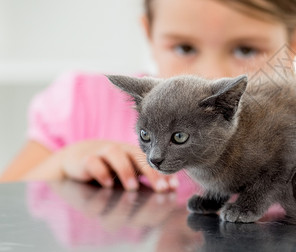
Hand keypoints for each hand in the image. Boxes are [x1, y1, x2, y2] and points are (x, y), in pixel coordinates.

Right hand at [59, 140, 177, 191]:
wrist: (78, 156)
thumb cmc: (110, 167)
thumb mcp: (129, 172)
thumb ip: (147, 179)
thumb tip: (171, 188)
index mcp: (134, 154)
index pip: (152, 161)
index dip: (163, 172)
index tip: (173, 186)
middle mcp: (121, 150)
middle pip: (138, 156)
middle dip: (151, 173)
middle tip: (161, 189)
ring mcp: (102, 152)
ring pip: (115, 154)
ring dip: (126, 171)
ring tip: (133, 188)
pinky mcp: (85, 159)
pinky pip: (93, 162)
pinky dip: (101, 173)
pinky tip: (108, 184)